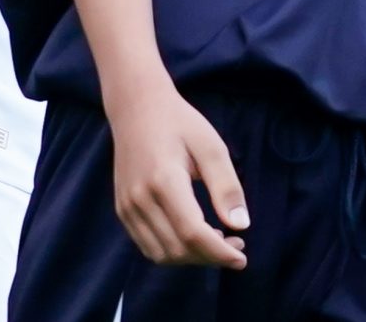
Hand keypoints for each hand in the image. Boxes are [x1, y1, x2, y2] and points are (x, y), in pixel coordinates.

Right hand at [106, 86, 248, 267]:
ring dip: (192, 258)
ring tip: (218, 242)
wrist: (137, 108)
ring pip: (161, 254)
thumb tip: (241, 225)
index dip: (219, 253)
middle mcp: (140, 199)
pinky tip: (193, 237)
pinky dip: (172, 251)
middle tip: (236, 246)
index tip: (242, 258)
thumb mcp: (211, 146)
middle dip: (210, 257)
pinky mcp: (122, 209)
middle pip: (177, 249)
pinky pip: (147, 245)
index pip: (193, 233)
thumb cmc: (180, 123)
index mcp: (164, 180)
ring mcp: (127, 206)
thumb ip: (226, 186)